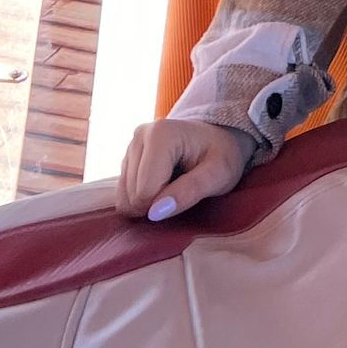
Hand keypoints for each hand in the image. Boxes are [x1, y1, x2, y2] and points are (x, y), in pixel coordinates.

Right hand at [116, 117, 250, 220]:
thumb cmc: (222, 156)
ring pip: (124, 197)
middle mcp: (140, 134)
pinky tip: (162, 184)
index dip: (164, 205)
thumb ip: (189, 192)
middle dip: (155, 204)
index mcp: (161, 134)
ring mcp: (132, 144)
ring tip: (174, 185)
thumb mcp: (219, 175)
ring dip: (148, 202)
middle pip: (132, 195)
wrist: (220, 138)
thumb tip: (154, 213)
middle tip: (182, 190)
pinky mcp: (128, 156)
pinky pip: (123, 193)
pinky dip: (141, 198)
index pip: (144, 192)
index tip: (187, 192)